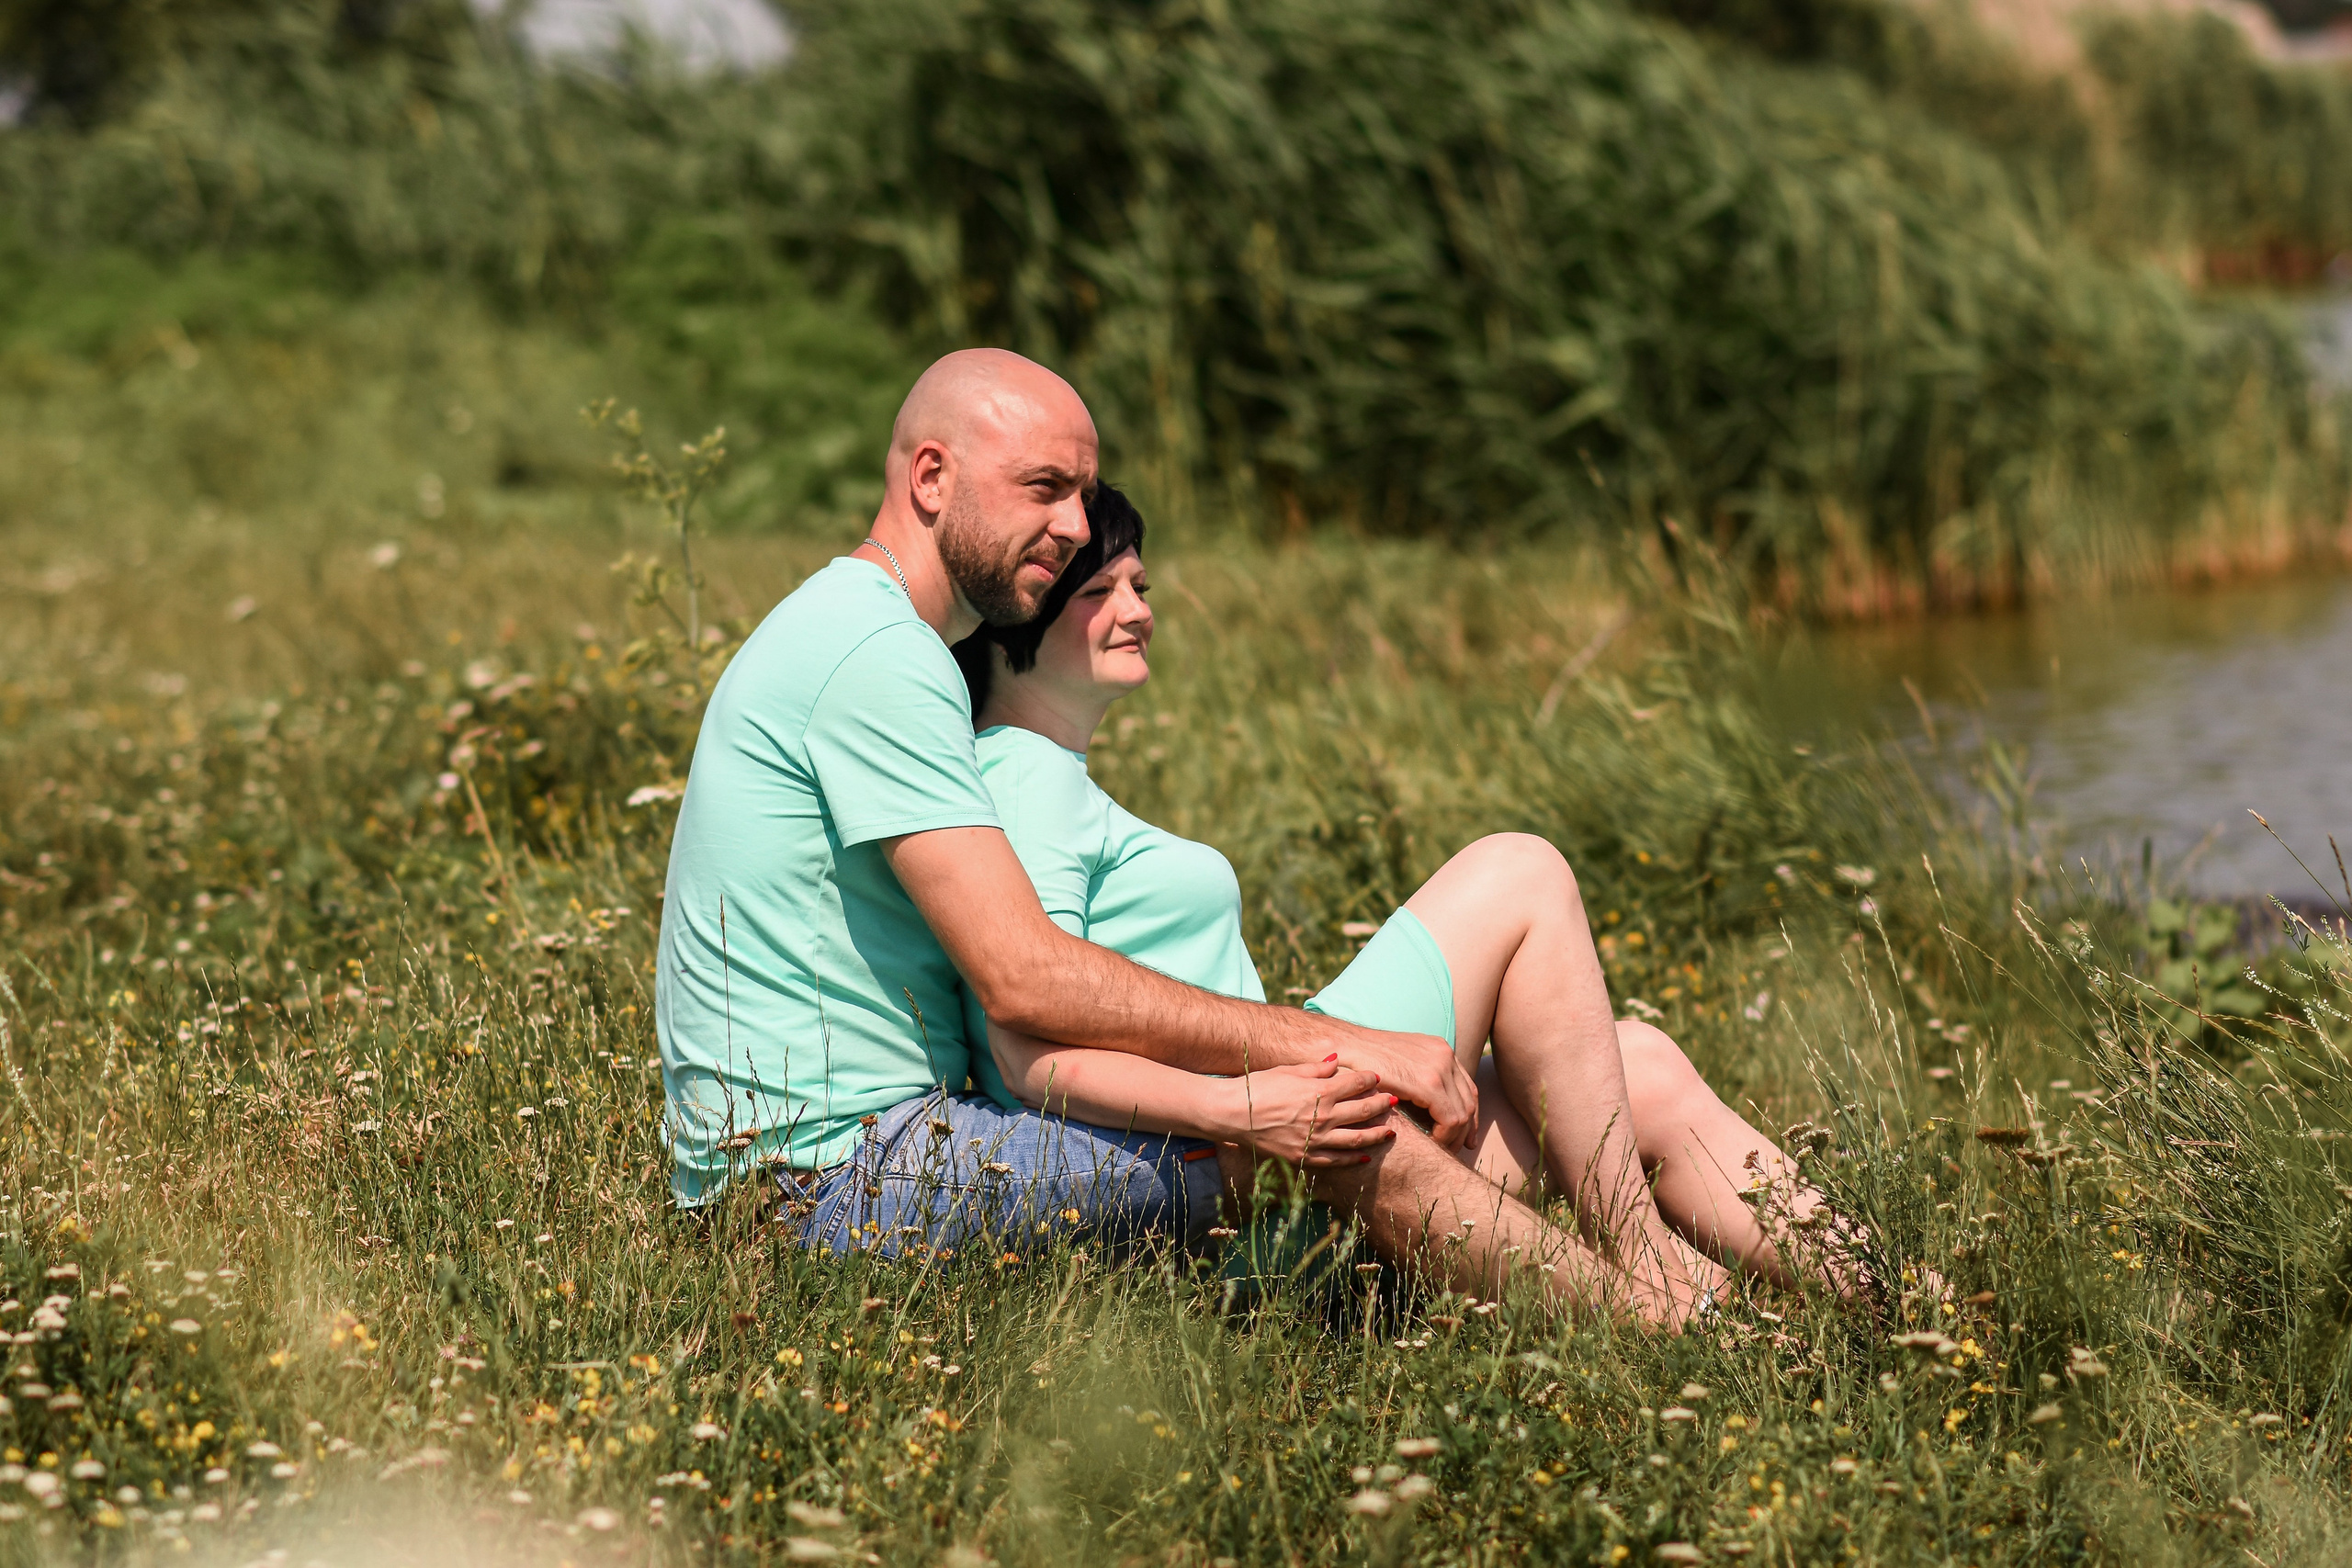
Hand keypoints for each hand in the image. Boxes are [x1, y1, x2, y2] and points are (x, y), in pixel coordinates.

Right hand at [1217, 1058, 1395, 1166]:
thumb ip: (1316, 1069)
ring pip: (1357, 1138)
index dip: (1369, 1078)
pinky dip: (1353, 1159)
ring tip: (1392, 1131)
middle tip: (1394, 1101)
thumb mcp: (1288, 1071)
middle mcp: (1323, 1116)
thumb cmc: (1258, 1087)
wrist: (1232, 1114)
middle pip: (1363, 1110)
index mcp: (1320, 1091)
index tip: (1376, 1077)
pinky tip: (1365, 1156)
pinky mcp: (1305, 1157)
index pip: (1355, 1083)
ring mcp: (1315, 1139)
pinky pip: (1336, 1160)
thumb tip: (1336, 1060)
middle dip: (1382, 1104)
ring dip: (1377, 1133)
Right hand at [1328, 1023, 1477, 1148]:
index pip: (1467, 1087)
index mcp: (1439, 1049)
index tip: (1464, 1135)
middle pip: (1469, 1100)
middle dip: (1465, 1129)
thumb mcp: (1400, 1066)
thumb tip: (1432, 1108)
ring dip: (1454, 1135)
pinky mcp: (1429, 1083)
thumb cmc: (1363, 1061)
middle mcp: (1445, 1054)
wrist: (1344, 1047)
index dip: (1469, 1115)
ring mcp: (1440, 1067)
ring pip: (1463, 1112)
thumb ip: (1419, 1079)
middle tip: (1457, 1148)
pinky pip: (1450, 1117)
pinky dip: (1444, 1134)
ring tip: (1441, 1148)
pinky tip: (1431, 1141)